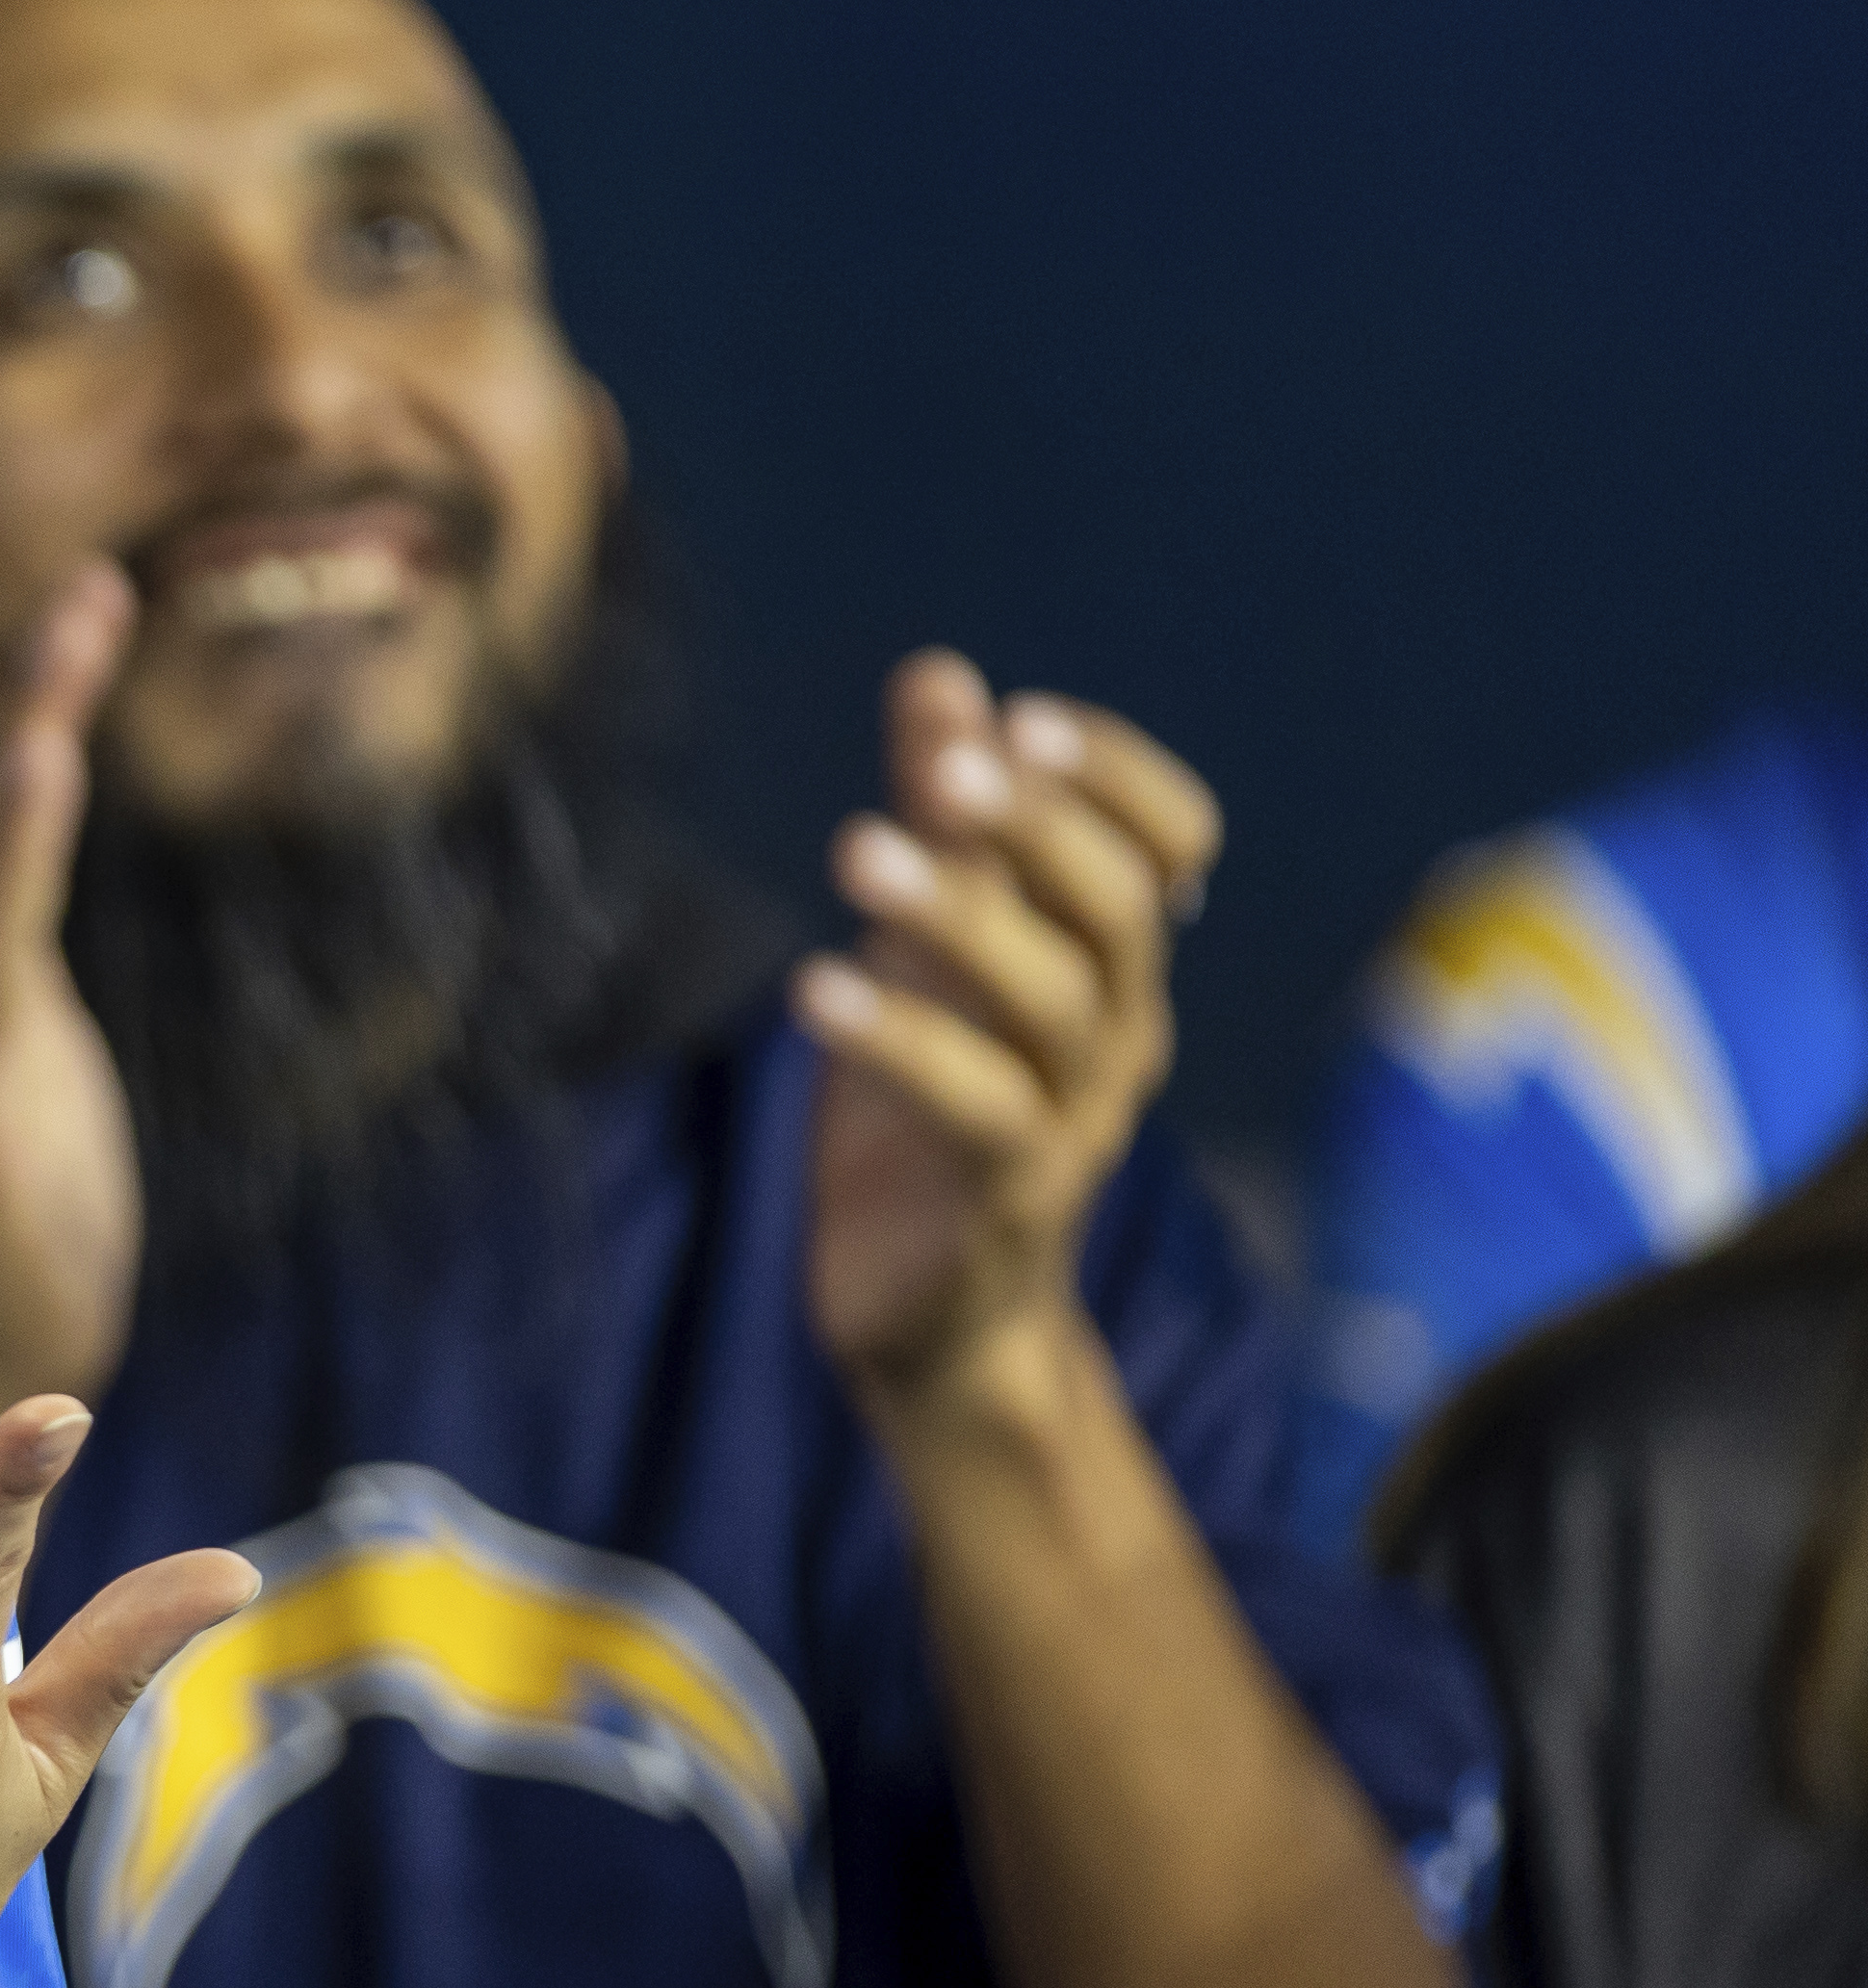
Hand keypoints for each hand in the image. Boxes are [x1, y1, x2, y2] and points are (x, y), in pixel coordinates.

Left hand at [793, 649, 1217, 1416]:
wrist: (934, 1310)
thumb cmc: (934, 1107)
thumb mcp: (929, 947)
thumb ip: (941, 817)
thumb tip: (944, 677)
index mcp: (1114, 959)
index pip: (1171, 847)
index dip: (1115, 778)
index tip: (1023, 718)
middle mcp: (1120, 1030)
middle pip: (1118, 911)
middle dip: (1040, 830)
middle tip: (951, 769)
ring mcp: (1077, 1118)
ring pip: (1053, 1003)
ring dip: (959, 918)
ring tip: (858, 849)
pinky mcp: (1008, 1197)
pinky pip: (975, 1110)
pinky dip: (900, 1041)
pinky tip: (816, 985)